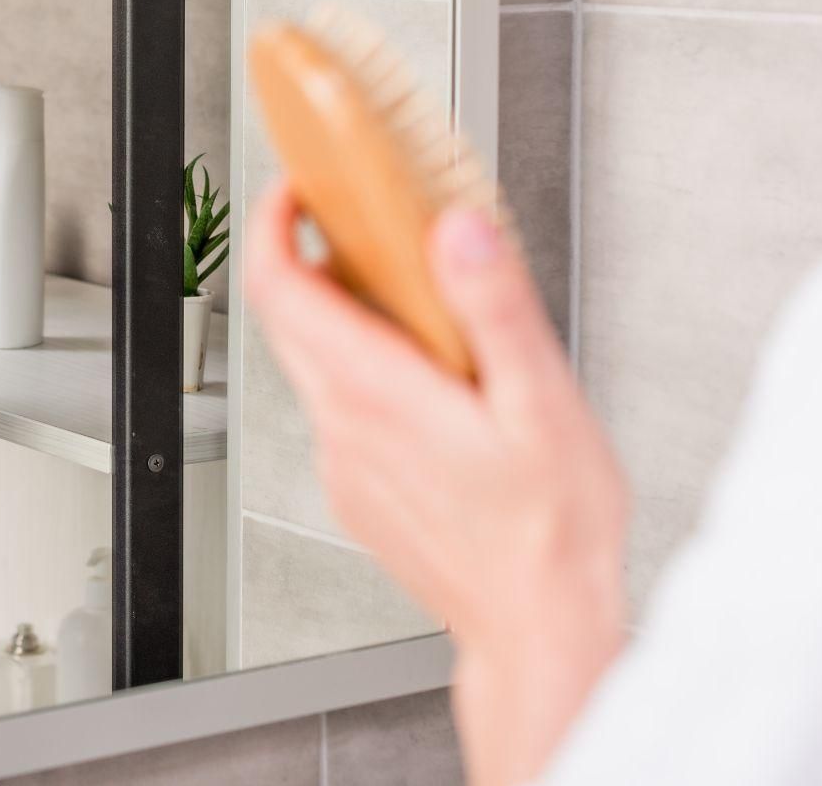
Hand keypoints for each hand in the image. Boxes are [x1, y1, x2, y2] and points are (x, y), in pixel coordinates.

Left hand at [241, 177, 628, 785]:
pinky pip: (339, 410)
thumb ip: (493, 307)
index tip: (295, 190)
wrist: (539, 631)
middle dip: (306, 256)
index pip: (278, 287)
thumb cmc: (549, 533)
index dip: (273, 225)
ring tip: (410, 295)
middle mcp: (344, 426)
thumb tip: (457, 231)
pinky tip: (428, 379)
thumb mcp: (540, 403)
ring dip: (339, 316)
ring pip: (312, 363)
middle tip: (354, 221)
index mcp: (376, 392)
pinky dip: (363, 372)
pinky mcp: (359, 490)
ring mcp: (345, 461)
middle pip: (285, 318)